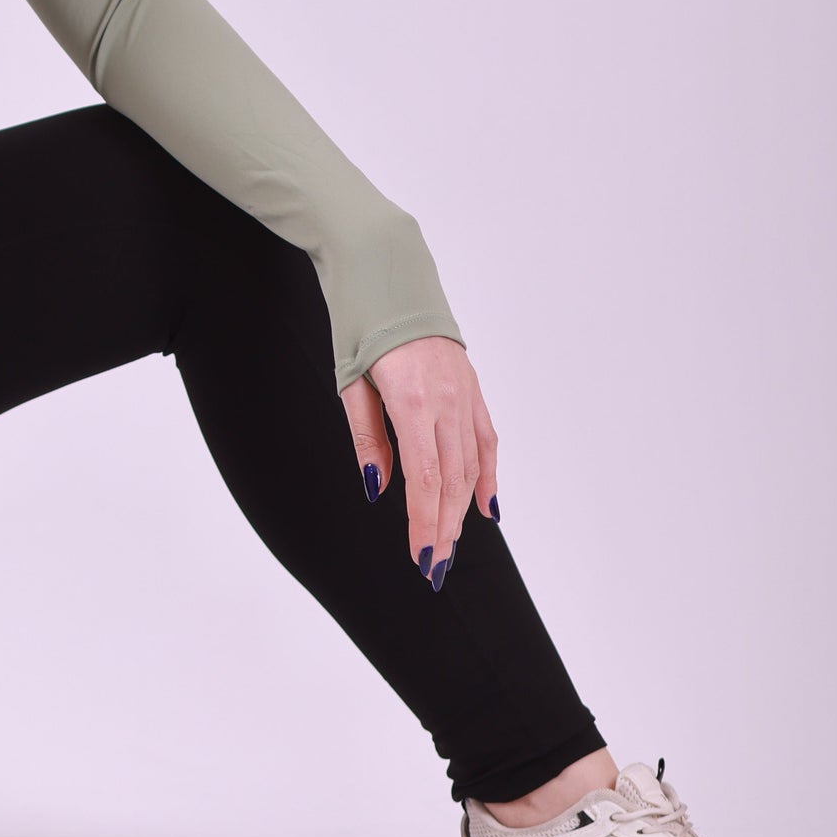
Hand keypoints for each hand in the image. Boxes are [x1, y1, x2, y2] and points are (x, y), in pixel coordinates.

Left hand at [340, 335, 497, 582]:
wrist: (386, 269)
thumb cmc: (360, 322)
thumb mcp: (350, 380)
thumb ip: (367, 436)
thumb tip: (378, 487)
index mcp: (411, 399)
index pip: (425, 477)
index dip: (424, 521)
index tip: (422, 557)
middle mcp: (446, 400)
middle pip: (452, 478)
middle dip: (444, 527)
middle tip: (435, 566)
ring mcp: (464, 393)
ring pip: (470, 464)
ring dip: (461, 509)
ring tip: (451, 545)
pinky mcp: (471, 386)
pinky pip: (485, 439)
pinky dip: (486, 474)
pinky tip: (485, 507)